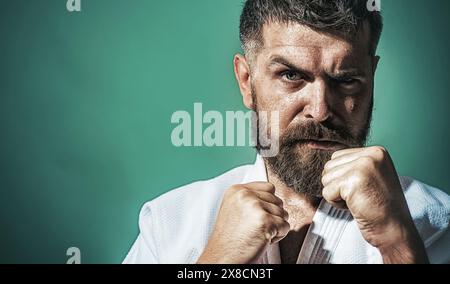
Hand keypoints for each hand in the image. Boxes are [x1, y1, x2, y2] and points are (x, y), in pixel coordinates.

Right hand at [197, 182, 289, 263]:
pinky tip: (261, 240)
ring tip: (257, 234)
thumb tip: (271, 198)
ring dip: (275, 227)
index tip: (259, 216)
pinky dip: (278, 236)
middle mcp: (245, 195)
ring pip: (283, 213)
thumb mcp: (233, 209)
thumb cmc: (228, 240)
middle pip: (278, 200)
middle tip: (256, 228)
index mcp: (236, 190)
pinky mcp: (265, 221)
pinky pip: (285, 226)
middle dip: (272, 216)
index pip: (268, 187)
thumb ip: (250, 199)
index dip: (269, 203)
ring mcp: (256, 206)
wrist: (222, 258)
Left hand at [321, 146, 427, 263]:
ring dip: (336, 195)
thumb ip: (353, 165)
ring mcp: (362, 167)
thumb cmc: (380, 207)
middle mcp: (370, 155)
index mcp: (376, 151)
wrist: (394, 230)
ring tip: (358, 201)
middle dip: (338, 186)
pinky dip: (336, 203)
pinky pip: (327, 192)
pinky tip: (355, 206)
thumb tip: (328, 165)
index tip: (363, 189)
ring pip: (326, 178)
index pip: (337, 157)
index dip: (343, 177)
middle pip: (329, 167)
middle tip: (360, 196)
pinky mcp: (353, 182)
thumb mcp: (371, 176)